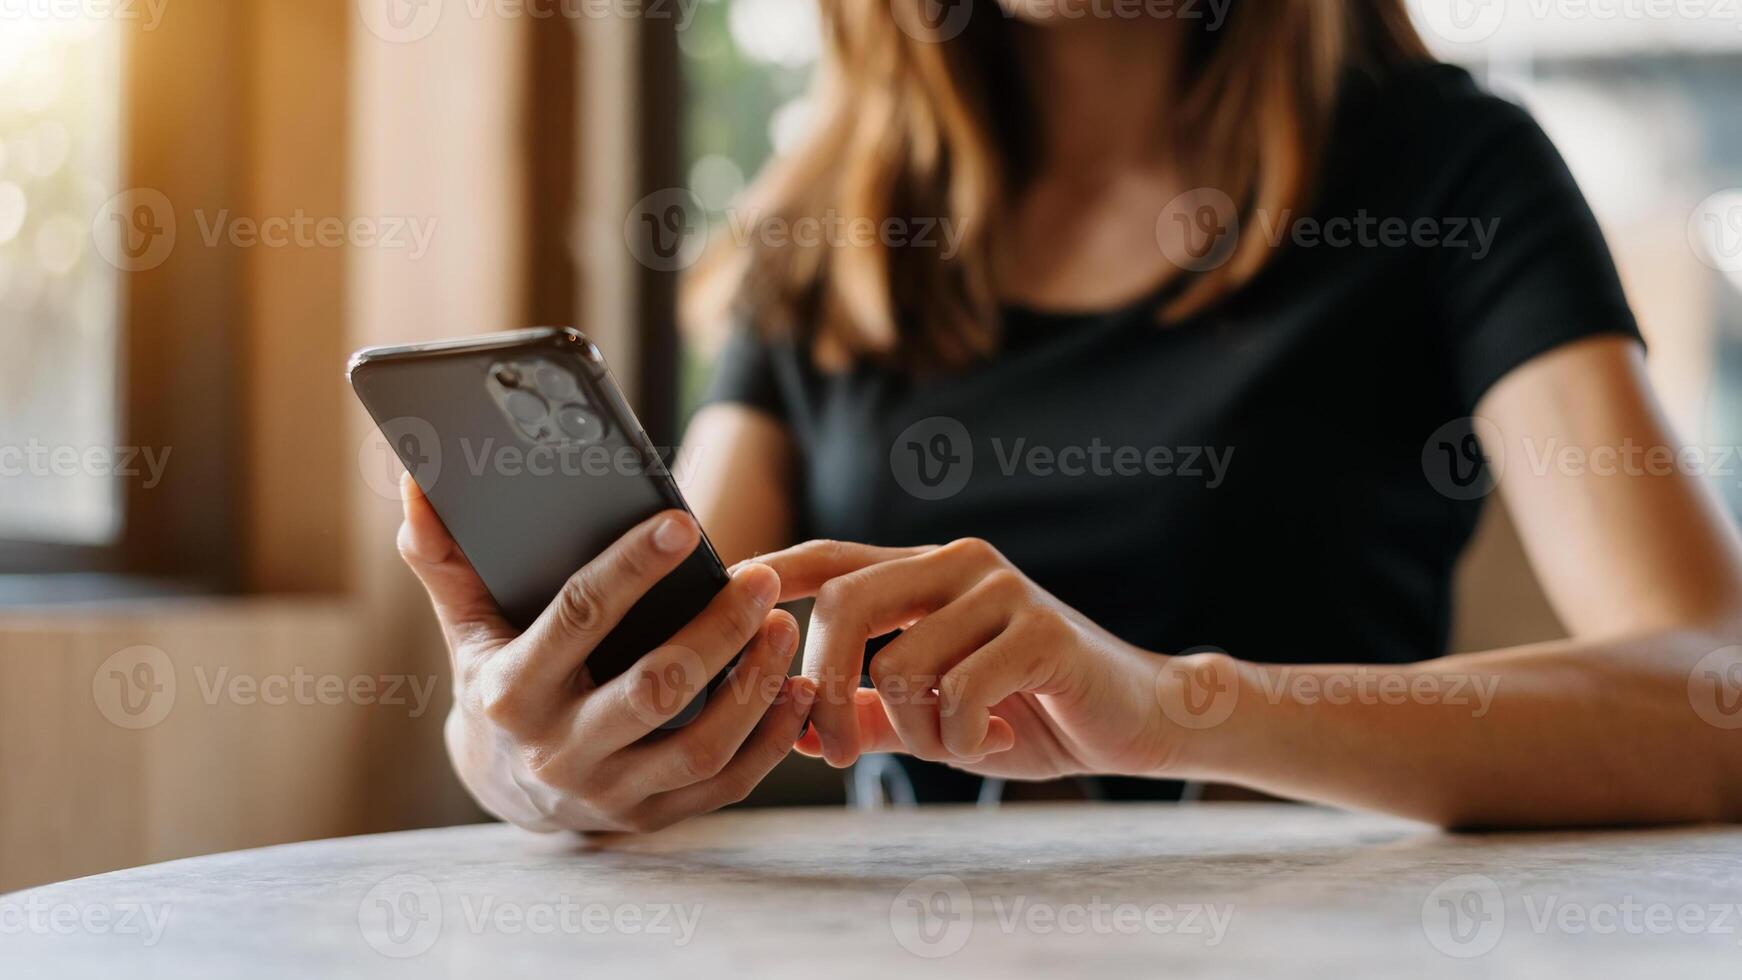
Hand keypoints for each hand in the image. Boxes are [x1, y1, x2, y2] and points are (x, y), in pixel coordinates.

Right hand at [397, 474, 815, 833]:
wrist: (503, 786)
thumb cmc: (495, 679)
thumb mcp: (466, 626)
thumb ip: (445, 560)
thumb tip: (415, 487)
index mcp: (511, 692)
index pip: (578, 618)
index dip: (631, 569)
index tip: (682, 524)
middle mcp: (559, 751)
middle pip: (653, 689)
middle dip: (716, 631)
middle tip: (762, 577)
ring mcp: (610, 792)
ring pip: (698, 744)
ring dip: (753, 686)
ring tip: (782, 625)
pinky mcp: (653, 816)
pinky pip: (725, 783)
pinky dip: (769, 738)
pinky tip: (797, 688)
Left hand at [744, 538, 1175, 779]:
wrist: (1139, 719)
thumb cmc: (1034, 711)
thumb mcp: (940, 713)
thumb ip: (875, 710)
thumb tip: (798, 724)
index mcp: (926, 573)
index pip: (829, 557)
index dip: (770, 574)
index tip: (722, 602)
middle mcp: (958, 564)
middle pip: (844, 603)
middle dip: (825, 686)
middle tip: (835, 748)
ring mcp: (1001, 590)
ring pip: (900, 664)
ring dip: (915, 732)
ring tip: (959, 741)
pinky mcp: (1039, 630)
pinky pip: (958, 694)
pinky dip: (961, 741)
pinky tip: (995, 741)